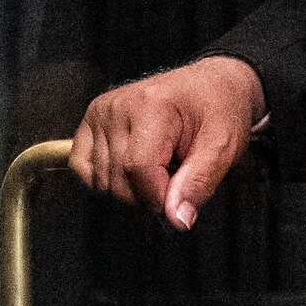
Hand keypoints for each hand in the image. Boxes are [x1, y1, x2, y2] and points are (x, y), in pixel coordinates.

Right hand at [74, 56, 265, 229]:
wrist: (209, 86)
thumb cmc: (218, 111)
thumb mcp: (224, 146)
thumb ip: (199, 183)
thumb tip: (177, 219)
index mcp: (151, 106)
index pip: (139, 169)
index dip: (159, 199)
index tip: (180, 205)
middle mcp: (118, 107)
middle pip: (118, 181)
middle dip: (148, 198)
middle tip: (176, 182)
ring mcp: (100, 113)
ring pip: (102, 182)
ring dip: (131, 190)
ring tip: (159, 169)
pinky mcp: (90, 122)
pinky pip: (82, 168)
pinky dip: (105, 180)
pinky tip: (132, 171)